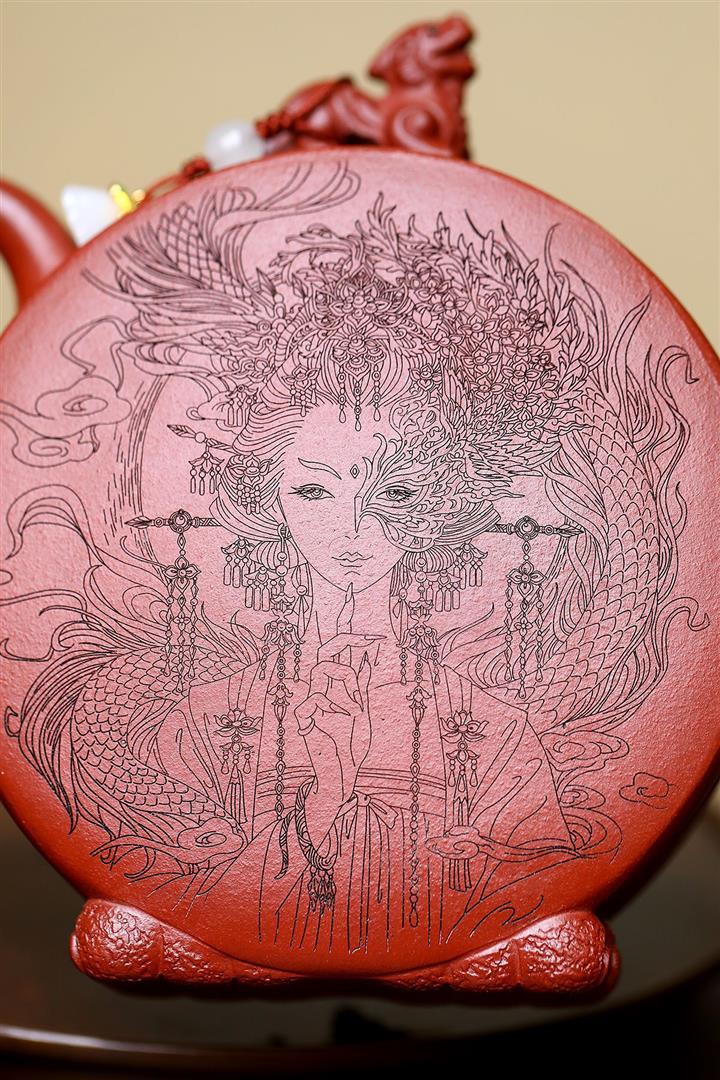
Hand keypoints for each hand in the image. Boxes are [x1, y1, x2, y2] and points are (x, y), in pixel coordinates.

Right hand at [294, 585, 378, 844]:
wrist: (343, 774)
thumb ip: (362, 686)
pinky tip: (344, 718)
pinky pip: (313, 699)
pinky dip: (334, 705)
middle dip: (345, 640)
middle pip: (324, 651)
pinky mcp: (303, 718)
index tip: (380, 640)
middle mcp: (320, 690)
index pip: (338, 654)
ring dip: (344, 680)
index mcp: (334, 688)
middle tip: (368, 640)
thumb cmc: (351, 746)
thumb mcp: (364, 710)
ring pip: (320, 669)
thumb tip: (370, 657)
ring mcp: (310, 703)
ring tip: (356, 704)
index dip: (356, 641)